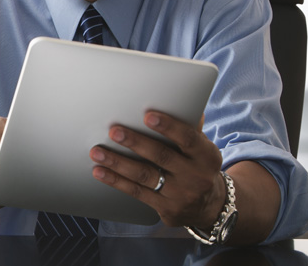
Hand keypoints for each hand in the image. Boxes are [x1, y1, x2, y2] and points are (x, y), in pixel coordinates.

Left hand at [88, 110, 224, 228]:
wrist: (210, 205)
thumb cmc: (197, 165)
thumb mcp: (201, 147)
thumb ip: (188, 127)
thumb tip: (179, 100)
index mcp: (206, 155)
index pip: (187, 138)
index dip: (168, 126)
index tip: (148, 115)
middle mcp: (195, 176)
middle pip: (161, 156)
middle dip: (135, 142)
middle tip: (113, 131)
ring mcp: (180, 194)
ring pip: (144, 176)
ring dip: (118, 163)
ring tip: (97, 152)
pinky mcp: (165, 209)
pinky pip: (137, 192)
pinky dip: (116, 181)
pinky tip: (100, 172)